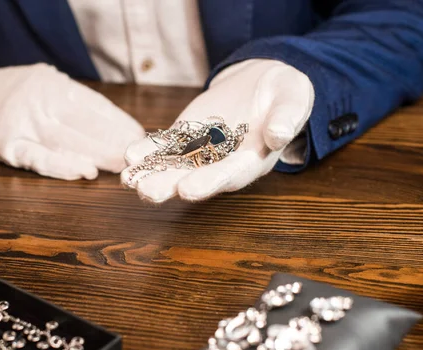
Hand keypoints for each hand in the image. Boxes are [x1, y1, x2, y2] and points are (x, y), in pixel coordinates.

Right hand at [0, 50, 143, 179]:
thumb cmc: (5, 93)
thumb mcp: (39, 84)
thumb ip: (70, 102)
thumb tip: (110, 126)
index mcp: (51, 84)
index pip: (94, 106)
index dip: (120, 123)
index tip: (141, 138)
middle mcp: (38, 101)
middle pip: (86, 125)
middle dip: (116, 143)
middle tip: (139, 158)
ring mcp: (21, 124)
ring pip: (68, 142)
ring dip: (99, 156)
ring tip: (122, 168)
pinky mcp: (6, 147)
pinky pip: (39, 158)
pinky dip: (62, 166)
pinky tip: (84, 171)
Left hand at [121, 59, 313, 201]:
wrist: (264, 84)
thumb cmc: (285, 96)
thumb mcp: (294, 100)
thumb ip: (287, 118)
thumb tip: (279, 135)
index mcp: (252, 161)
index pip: (229, 176)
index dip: (209, 183)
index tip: (187, 189)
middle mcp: (223, 162)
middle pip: (195, 178)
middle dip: (170, 186)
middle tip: (147, 192)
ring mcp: (202, 150)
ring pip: (174, 167)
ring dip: (151, 174)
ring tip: (128, 180)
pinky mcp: (187, 135)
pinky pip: (166, 146)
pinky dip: (148, 151)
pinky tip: (129, 155)